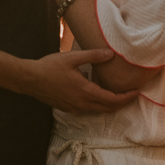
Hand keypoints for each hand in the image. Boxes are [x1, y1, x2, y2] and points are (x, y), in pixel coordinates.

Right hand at [20, 48, 137, 112]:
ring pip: (97, 110)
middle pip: (108, 108)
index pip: (113, 100)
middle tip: (130, 94)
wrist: (29, 79)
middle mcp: (82, 104)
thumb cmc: (49, 67)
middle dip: (121, 102)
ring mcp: (74, 108)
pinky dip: (95, 102)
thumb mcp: (72, 58)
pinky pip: (87, 108)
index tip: (136, 92)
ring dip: (108, 103)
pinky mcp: (67, 108)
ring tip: (114, 91)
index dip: (127, 98)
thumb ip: (93, 56)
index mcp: (85, 92)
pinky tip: (92, 90)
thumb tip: (111, 54)